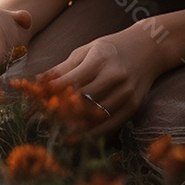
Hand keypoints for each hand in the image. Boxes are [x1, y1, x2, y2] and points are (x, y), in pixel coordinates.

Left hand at [41, 20, 170, 137]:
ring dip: (75, 125)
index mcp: (100, 59)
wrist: (148, 49)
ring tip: (56, 130)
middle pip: (82, 100)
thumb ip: (63, 68)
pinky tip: (78, 135)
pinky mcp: (133, 107)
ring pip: (96, 116)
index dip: (52, 93)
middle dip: (61, 111)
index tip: (36, 101)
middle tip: (42, 120)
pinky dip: (93, 132)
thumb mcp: (85, 51)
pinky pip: (110, 125)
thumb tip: (37, 81)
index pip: (71, 81)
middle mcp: (115, 76)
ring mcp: (126, 93)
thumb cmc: (110, 49)